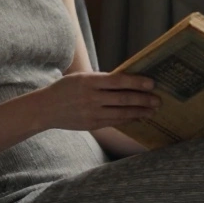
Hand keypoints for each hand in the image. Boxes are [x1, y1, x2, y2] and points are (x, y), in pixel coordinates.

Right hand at [31, 72, 160, 130]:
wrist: (45, 109)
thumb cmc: (66, 88)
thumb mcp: (81, 78)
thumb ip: (102, 79)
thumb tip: (128, 81)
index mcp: (89, 81)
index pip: (118, 81)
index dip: (136, 82)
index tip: (152, 83)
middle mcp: (91, 98)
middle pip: (123, 99)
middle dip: (143, 100)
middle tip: (158, 99)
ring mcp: (91, 113)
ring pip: (121, 113)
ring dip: (139, 112)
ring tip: (152, 110)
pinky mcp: (92, 124)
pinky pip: (114, 122)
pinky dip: (128, 119)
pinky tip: (138, 117)